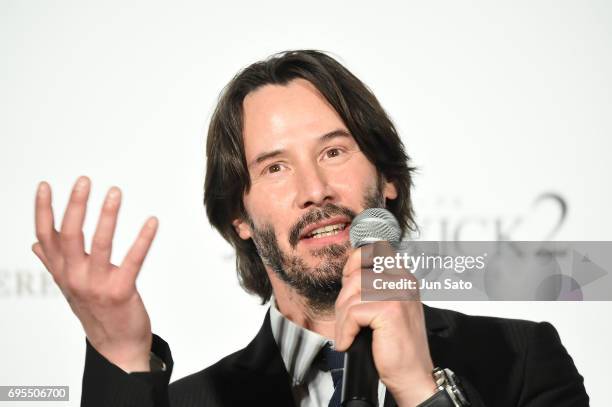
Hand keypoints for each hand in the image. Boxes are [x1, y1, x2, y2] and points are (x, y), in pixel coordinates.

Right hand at [32, 176, 156, 372]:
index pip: (46, 236)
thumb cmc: (94, 308)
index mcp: (62, 271)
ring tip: (115, 192)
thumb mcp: (68, 285)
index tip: (44, 185)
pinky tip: (152, 222)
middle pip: (70, 235)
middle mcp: (75, 277)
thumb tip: (36, 244)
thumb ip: (54, 262)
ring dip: (108, 216)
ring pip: (100, 244)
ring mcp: (97, 285)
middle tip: (83, 181)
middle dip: (75, 205)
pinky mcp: (121, 291)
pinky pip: (133, 260)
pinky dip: (143, 239)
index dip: (43, 210)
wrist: (115, 343)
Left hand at [334, 242, 436, 406]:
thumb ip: (372, 288)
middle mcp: (402, 281)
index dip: (353, 265)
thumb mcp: (387, 308)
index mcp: (403, 277)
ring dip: (342, 320)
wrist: (414, 375)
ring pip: (351, 296)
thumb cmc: (399, 346)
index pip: (373, 252)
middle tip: (347, 324)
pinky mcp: (389, 310)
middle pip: (355, 276)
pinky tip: (350, 342)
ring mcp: (397, 293)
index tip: (346, 286)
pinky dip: (345, 331)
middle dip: (343, 302)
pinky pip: (352, 313)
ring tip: (348, 335)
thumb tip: (348, 276)